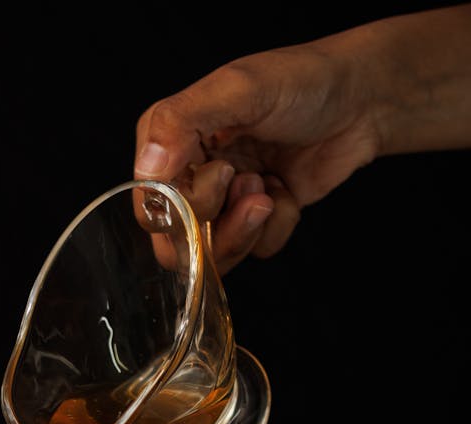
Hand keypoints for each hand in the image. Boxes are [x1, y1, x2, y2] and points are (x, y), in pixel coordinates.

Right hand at [134, 41, 378, 275]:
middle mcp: (192, 174)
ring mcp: (225, 201)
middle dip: (219, 225)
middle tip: (252, 184)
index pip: (151, 205)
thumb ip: (183, 122)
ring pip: (216, 254)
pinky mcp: (258, 221)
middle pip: (179, 242)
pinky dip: (277, 227)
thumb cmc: (302, 81)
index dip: (182, 208)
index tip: (223, 172)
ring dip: (247, 229)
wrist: (362, 100)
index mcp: (172, 141)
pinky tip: (287, 192)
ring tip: (269, 190)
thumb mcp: (239, 88)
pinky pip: (256, 251)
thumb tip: (148, 169)